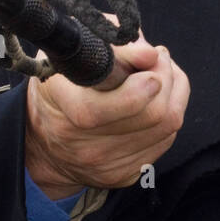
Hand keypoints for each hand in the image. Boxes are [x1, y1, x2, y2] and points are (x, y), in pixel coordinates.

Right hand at [24, 18, 189, 198]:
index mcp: (61, 107)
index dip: (136, 86)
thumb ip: (111, 45)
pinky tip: (157, 97)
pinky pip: (165, 139)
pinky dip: (170, 111)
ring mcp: (105, 166)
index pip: (99, 109)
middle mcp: (82, 145)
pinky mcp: (124, 175)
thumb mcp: (74, 51)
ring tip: (160, 71)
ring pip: (167, 125)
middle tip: (158, 57)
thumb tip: (150, 54)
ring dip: (174, 90)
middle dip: (165, 76)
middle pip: (151, 114)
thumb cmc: (63, 82)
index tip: (152, 56)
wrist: (46, 143)